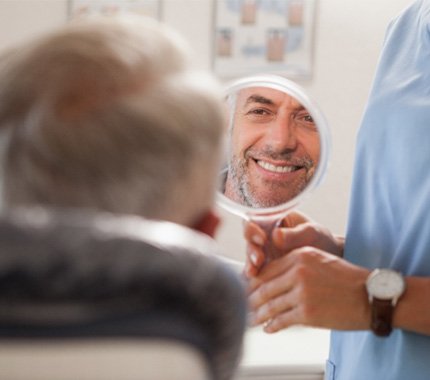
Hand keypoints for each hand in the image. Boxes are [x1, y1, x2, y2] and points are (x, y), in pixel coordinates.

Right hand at [244, 211, 343, 277]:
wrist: (330, 261)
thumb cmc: (321, 240)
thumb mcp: (312, 233)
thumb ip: (295, 234)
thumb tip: (276, 236)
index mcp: (273, 219)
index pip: (255, 220)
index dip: (253, 229)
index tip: (262, 239)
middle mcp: (265, 235)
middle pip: (249, 240)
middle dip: (251, 250)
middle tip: (259, 259)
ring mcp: (264, 252)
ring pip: (250, 256)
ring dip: (250, 264)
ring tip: (254, 272)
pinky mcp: (266, 268)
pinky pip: (256, 272)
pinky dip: (254, 277)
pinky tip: (255, 282)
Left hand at [248, 247, 369, 332]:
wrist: (371, 296)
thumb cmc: (347, 279)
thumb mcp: (319, 260)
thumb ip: (296, 266)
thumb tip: (273, 279)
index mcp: (300, 255)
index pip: (268, 269)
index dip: (253, 281)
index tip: (246, 288)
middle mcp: (298, 272)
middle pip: (264, 287)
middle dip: (251, 298)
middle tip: (243, 305)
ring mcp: (302, 293)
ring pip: (270, 305)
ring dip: (258, 314)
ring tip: (251, 319)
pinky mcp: (307, 313)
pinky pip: (282, 320)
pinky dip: (272, 325)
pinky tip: (268, 328)